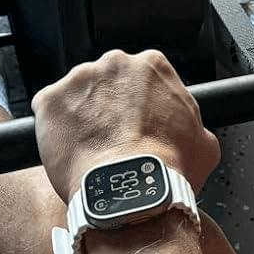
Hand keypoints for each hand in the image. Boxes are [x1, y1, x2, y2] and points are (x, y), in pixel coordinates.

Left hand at [31, 49, 220, 203]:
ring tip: (92, 150)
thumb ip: (195, 128)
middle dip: (110, 107)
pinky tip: (70, 151)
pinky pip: (48, 112)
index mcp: (153, 66)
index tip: (138, 124)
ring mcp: (79, 79)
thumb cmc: (166, 169)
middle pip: (108, 83)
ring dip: (82, 118)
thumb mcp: (205, 146)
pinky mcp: (49, 100)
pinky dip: (54, 130)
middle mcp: (115, 63)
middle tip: (115, 139)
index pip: (143, 78)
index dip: (141, 105)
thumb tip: (194, 135)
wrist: (130, 189)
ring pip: (77, 97)